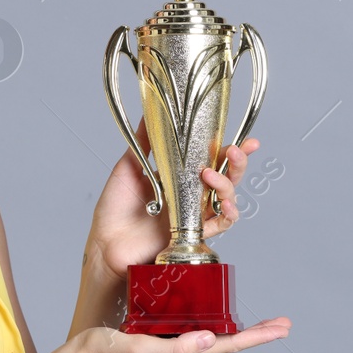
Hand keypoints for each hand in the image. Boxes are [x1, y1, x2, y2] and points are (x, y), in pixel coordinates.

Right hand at [78, 317, 291, 352]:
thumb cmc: (108, 352)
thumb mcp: (141, 348)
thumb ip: (175, 348)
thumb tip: (211, 340)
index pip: (229, 346)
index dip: (257, 337)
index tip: (281, 328)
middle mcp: (184, 350)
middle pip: (229, 341)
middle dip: (256, 332)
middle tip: (282, 323)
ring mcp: (174, 342)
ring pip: (215, 334)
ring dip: (239, 327)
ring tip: (260, 320)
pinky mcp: (163, 332)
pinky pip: (196, 325)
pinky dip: (214, 317)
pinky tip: (215, 308)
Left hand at [86, 114, 259, 282]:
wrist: (104, 241)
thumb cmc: (115, 208)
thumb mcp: (129, 166)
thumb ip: (145, 141)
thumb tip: (150, 111)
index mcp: (181, 178)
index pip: (213, 161)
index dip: (232, 151)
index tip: (248, 141)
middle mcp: (191, 196)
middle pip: (228, 179)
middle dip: (238, 164)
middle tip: (234, 151)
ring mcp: (193, 216)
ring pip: (226, 200)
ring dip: (227, 186)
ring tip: (210, 175)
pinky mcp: (190, 234)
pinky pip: (219, 226)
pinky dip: (227, 215)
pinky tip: (225, 205)